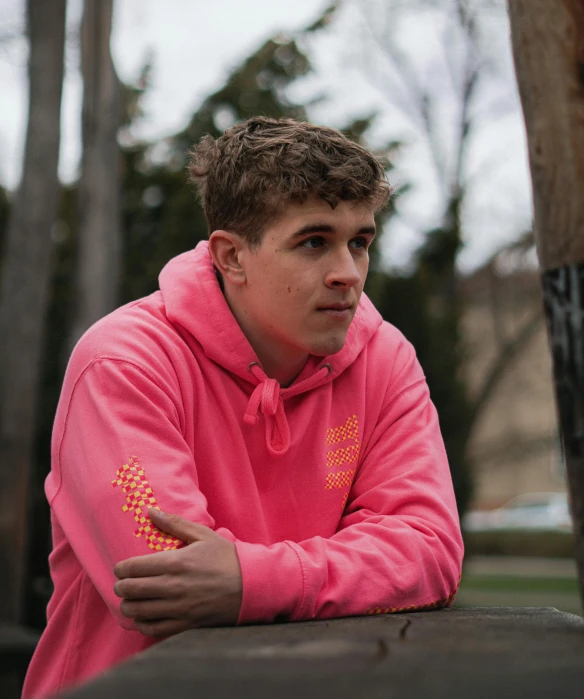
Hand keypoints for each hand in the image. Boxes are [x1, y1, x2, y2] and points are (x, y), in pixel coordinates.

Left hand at [113, 509, 242, 636]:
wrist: (250, 585)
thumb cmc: (226, 558)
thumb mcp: (203, 535)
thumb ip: (174, 523)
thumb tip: (150, 511)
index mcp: (175, 563)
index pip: (133, 568)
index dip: (121, 568)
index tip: (121, 568)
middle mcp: (173, 587)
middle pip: (131, 590)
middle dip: (121, 586)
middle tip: (122, 583)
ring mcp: (178, 608)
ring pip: (138, 611)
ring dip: (128, 605)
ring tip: (130, 599)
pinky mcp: (184, 624)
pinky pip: (153, 628)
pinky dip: (142, 622)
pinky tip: (143, 616)